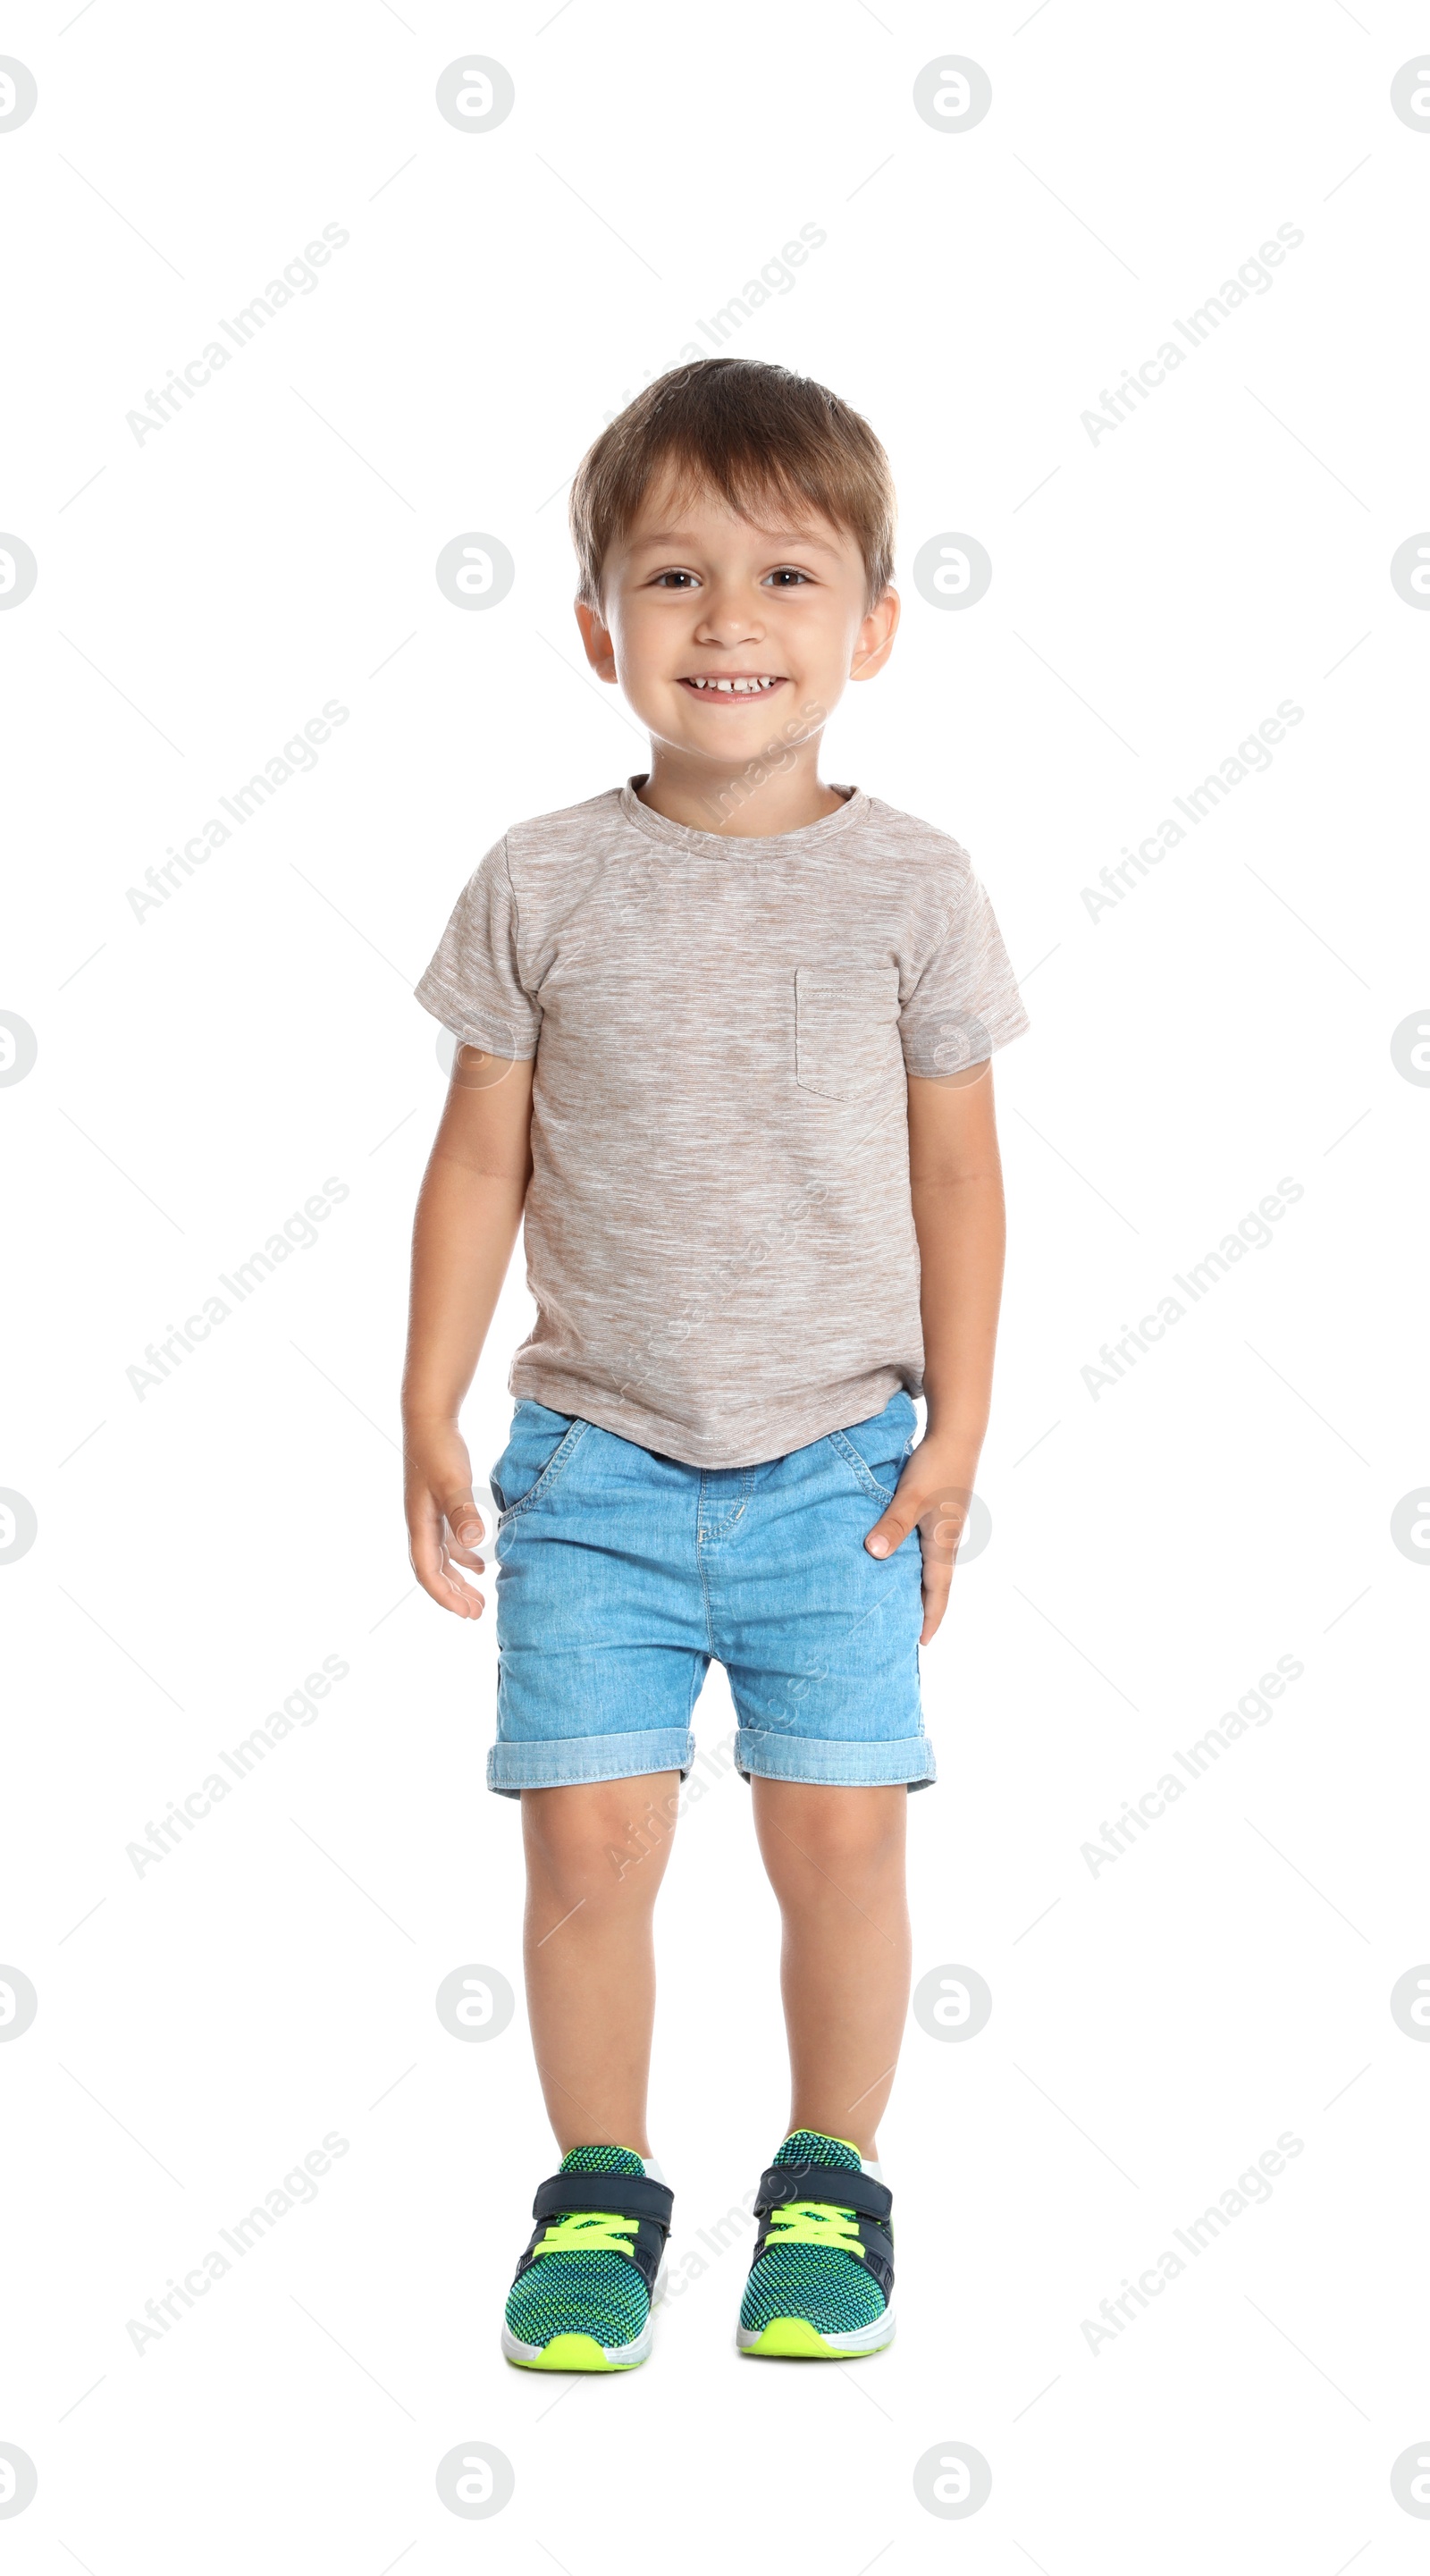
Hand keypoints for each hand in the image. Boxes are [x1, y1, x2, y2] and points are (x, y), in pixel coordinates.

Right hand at [404, 1418, 486, 1619]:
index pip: (428, 1573)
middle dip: (453, 1595)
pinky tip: (481, 1563)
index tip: (467, 1613)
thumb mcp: (453, 1481)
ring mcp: (429, 1516)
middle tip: (476, 1614)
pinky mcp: (439, 1504)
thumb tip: (474, 1542)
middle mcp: (421, 1525)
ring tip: (479, 1597)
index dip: (445, 1597)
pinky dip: (463, 1556)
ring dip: (458, 1579)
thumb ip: (462, 1511)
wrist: (429, 1419)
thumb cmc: (438, 1450)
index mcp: (420, 1525)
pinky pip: (449, 1541)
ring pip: (442, 1558)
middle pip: (434, 1571)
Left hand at [864, 1438, 979, 1644]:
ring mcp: (941, 1527)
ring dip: (917, 1586)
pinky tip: (894, 1560)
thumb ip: (893, 1525)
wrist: (957, 1435)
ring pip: (929, 1566)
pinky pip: (923, 1548)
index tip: (921, 1644)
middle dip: (922, 1609)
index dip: (930, 1618)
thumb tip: (875, 1554)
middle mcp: (945, 1541)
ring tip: (898, 1603)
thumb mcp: (911, 1496)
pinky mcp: (935, 1513)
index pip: (938, 1593)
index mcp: (942, 1545)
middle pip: (935, 1585)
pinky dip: (911, 1563)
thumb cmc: (936, 1466)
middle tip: (904, 1632)